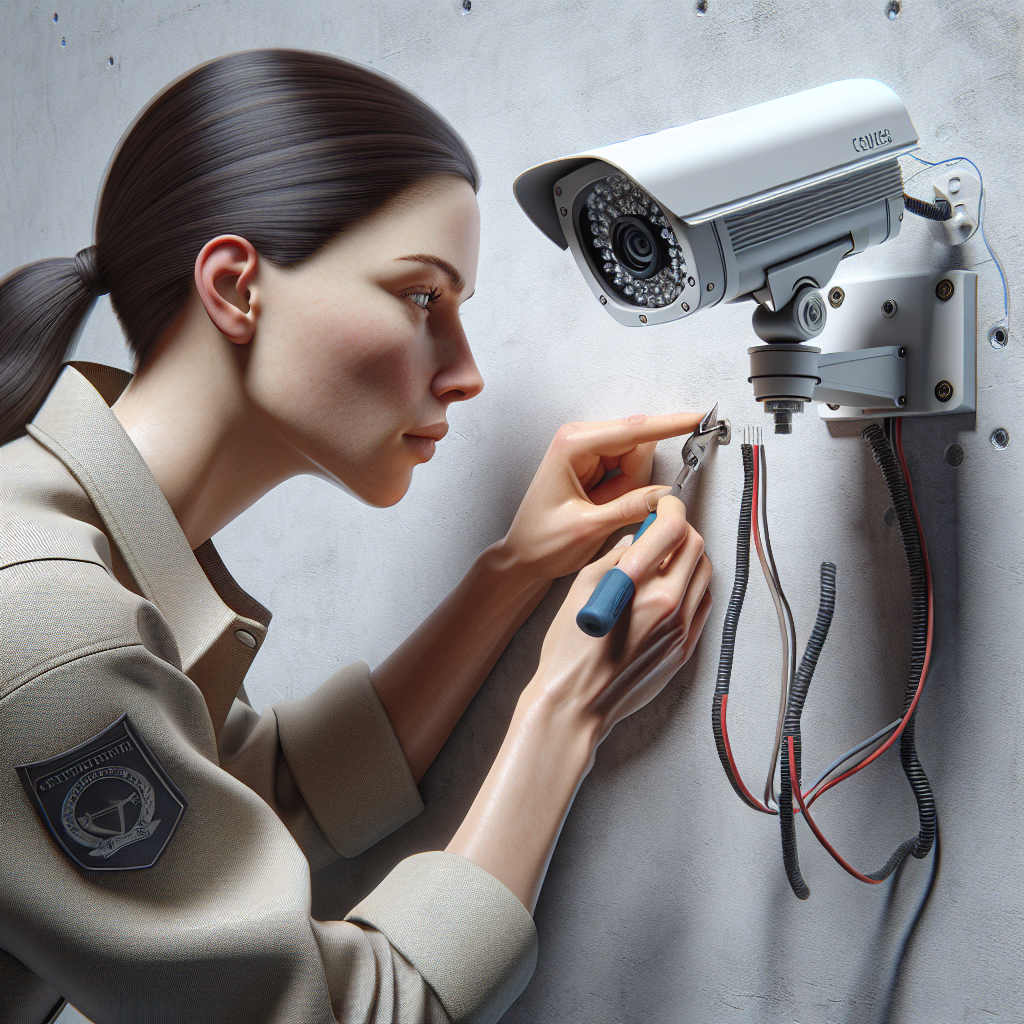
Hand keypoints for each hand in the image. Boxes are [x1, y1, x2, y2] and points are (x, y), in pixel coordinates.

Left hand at [498, 412, 703, 581]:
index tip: (697, 417)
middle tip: (608, 509)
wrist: (523, 556)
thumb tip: (665, 495)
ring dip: (628, 490)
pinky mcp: (595, 464)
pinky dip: (624, 493)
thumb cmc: (542, 542)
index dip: (669, 425)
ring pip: (637, 460)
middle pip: (638, 446)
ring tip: (598, 511)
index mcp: (572, 446)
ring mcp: (588, 451)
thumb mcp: (589, 529)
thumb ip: (630, 508)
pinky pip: (629, 473)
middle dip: (635, 481)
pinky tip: (601, 507)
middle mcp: (579, 440)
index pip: (632, 429)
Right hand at [524, 494, 712, 748]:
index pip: (676, 529)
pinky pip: (700, 608)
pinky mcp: (683, 650)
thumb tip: (637, 541)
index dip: (671, 509)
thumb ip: (616, 557)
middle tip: (659, 533)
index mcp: (642, 585)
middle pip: (696, 549)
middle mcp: (669, 605)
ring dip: (688, 561)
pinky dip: (689, 591)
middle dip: (680, 533)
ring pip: (703, 577)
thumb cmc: (570, 650)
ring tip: (660, 565)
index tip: (662, 506)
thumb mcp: (582, 587)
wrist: (576, 703)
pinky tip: (664, 594)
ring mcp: (681, 630)